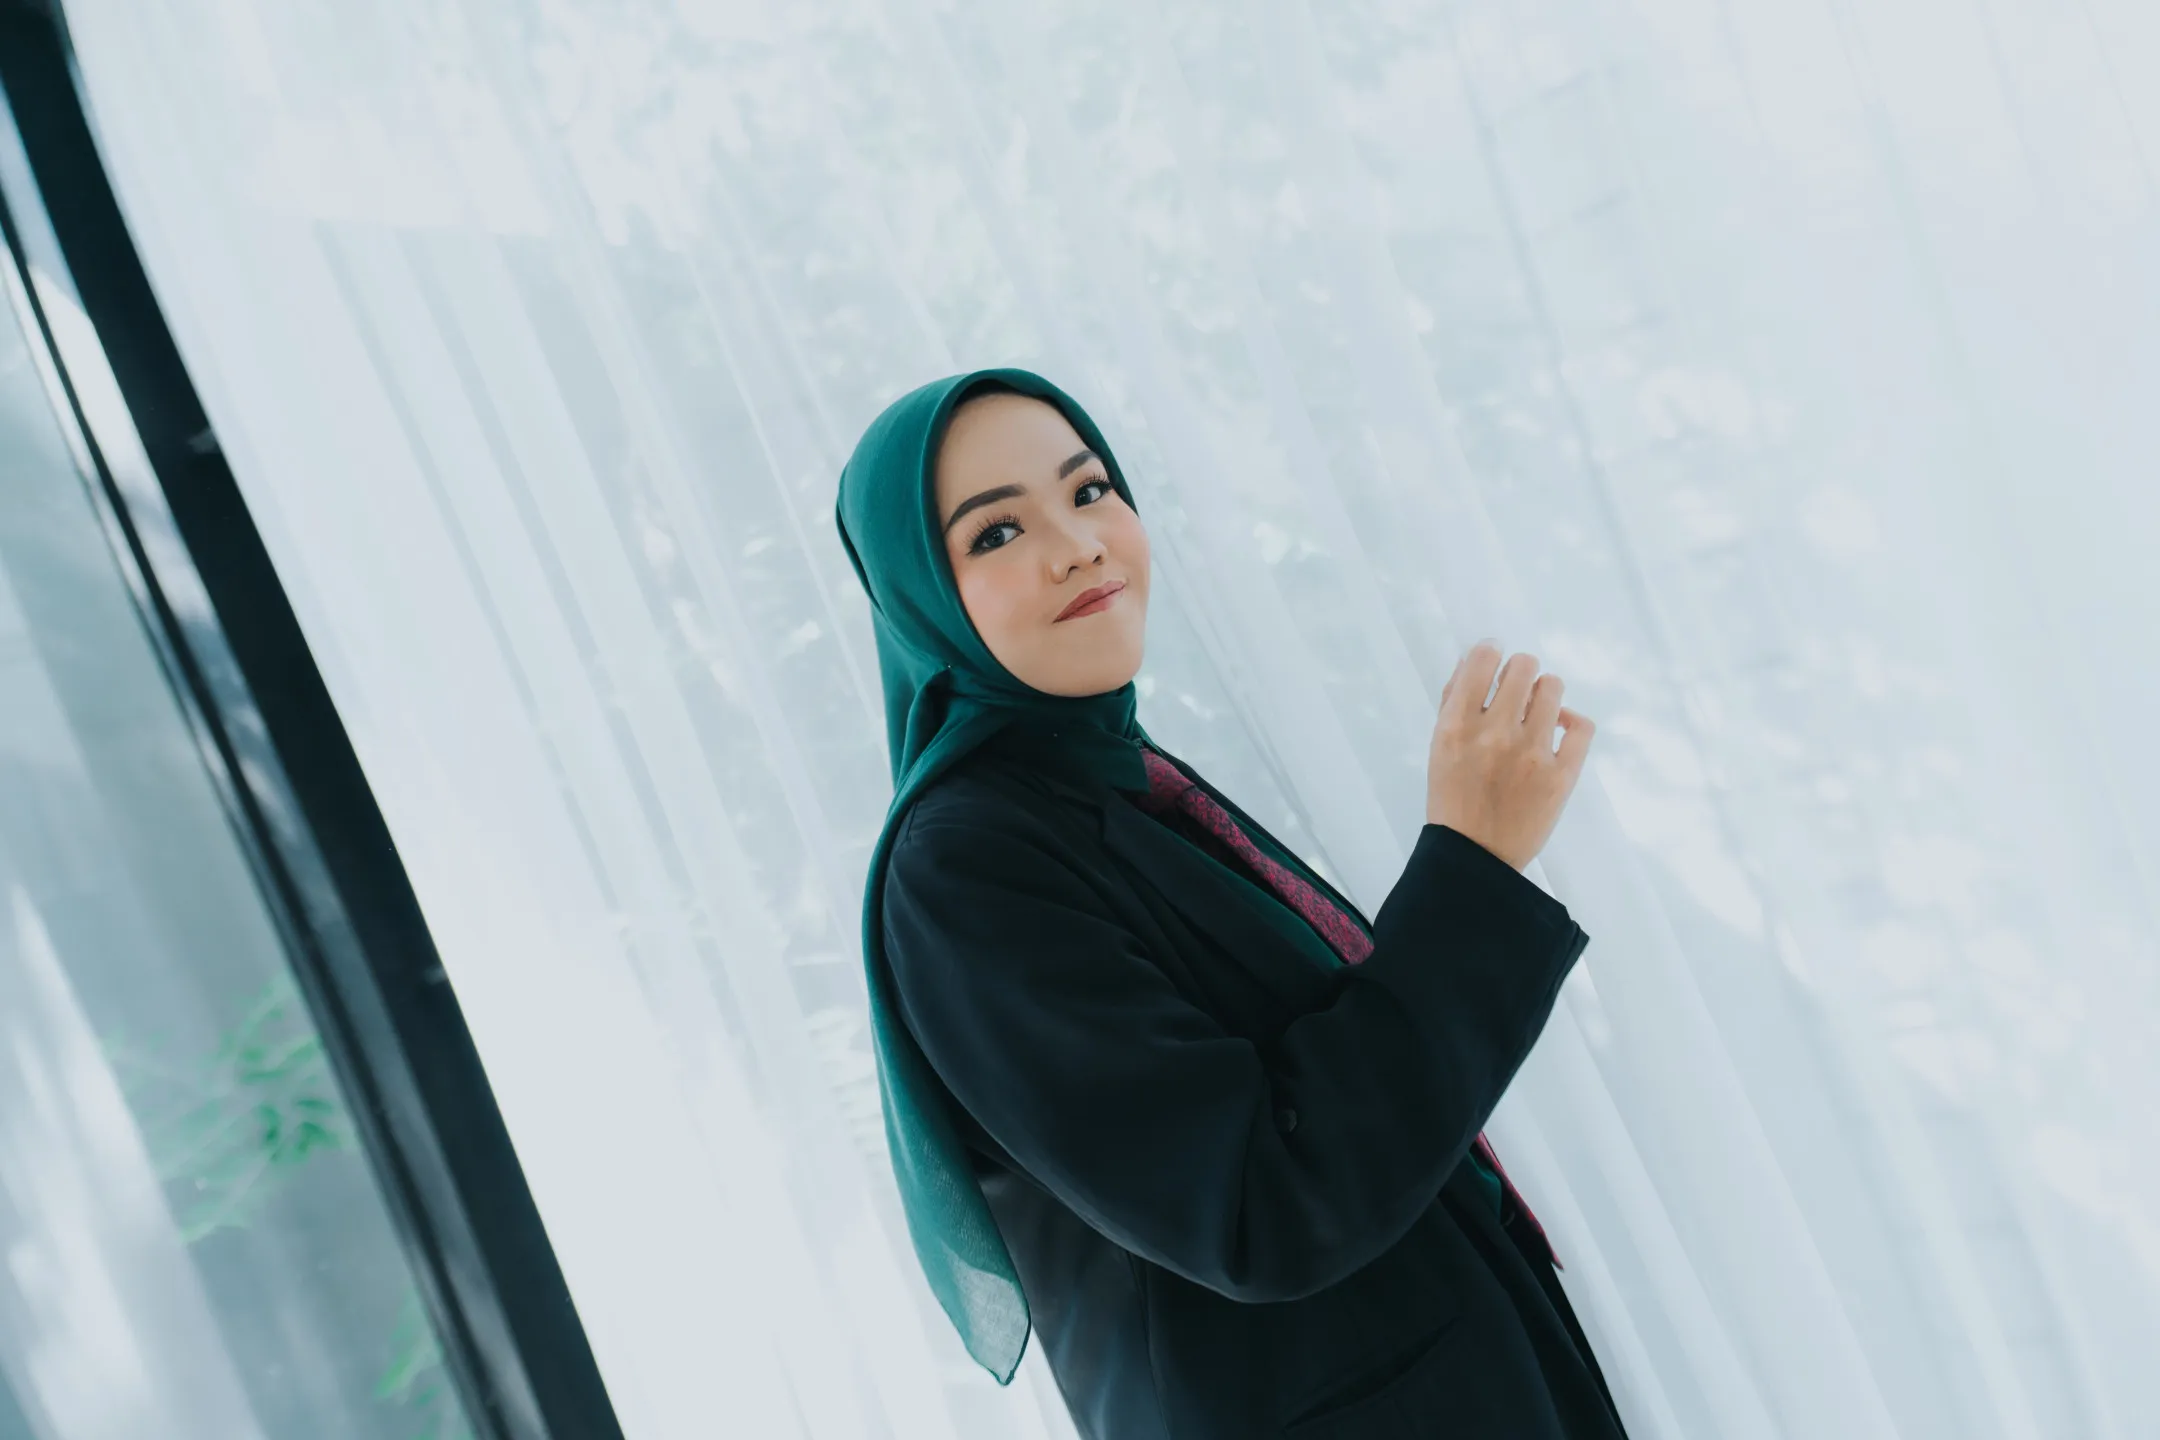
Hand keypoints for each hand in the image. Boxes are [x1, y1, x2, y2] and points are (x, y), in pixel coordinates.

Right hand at [1425, 640, 1594, 870]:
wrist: (1475, 856)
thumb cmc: (1453, 799)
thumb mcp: (1439, 748)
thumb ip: (1454, 702)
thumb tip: (1473, 658)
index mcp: (1456, 726)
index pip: (1482, 659)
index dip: (1491, 653)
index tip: (1494, 661)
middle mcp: (1494, 734)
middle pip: (1523, 666)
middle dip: (1519, 673)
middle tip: (1517, 693)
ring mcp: (1531, 754)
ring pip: (1553, 688)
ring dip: (1544, 694)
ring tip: (1537, 713)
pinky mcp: (1561, 776)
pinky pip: (1582, 726)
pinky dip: (1572, 722)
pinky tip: (1560, 729)